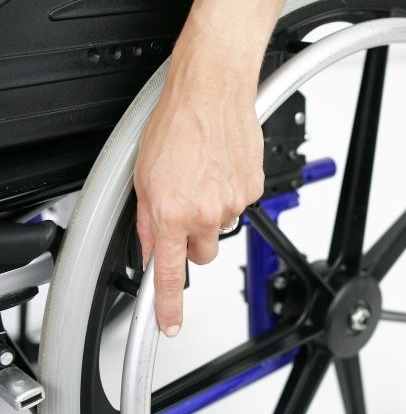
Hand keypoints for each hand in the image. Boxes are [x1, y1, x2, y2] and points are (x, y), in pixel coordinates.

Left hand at [134, 41, 263, 336]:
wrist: (212, 90)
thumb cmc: (177, 122)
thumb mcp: (143, 173)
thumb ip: (147, 218)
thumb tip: (150, 245)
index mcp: (172, 211)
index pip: (169, 272)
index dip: (168, 305)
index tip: (169, 323)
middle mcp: (206, 211)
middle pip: (201, 251)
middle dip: (191, 238)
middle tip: (184, 207)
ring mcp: (234, 200)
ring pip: (221, 226)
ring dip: (211, 211)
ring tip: (201, 174)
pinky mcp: (254, 187)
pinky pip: (239, 203)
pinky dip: (228, 192)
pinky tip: (218, 167)